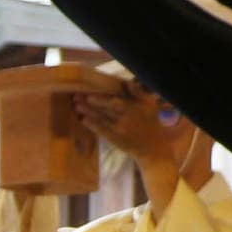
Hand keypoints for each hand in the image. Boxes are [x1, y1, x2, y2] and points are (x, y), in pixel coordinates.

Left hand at [72, 84, 209, 219]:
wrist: (154, 149)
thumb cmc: (153, 125)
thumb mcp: (150, 106)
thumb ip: (138, 94)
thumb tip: (127, 82)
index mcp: (135, 108)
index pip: (115, 101)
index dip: (101, 98)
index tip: (89, 94)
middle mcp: (127, 118)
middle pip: (105, 109)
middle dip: (90, 103)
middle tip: (76, 96)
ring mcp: (121, 130)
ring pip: (102, 119)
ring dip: (88, 112)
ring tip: (76, 106)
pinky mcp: (117, 140)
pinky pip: (103, 131)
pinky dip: (93, 125)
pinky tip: (83, 120)